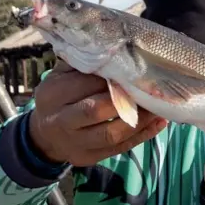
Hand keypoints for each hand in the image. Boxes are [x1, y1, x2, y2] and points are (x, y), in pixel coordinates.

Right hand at [28, 60, 167, 165]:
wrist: (45, 136)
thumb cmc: (60, 98)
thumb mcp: (62, 76)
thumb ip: (82, 63)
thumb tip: (114, 48)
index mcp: (53, 94)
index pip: (85, 83)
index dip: (112, 77)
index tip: (135, 70)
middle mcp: (61, 120)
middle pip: (96, 110)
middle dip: (126, 99)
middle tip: (149, 88)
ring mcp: (76, 142)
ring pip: (111, 133)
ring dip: (140, 120)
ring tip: (158, 106)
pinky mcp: (90, 157)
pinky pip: (120, 148)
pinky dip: (143, 135)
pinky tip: (159, 123)